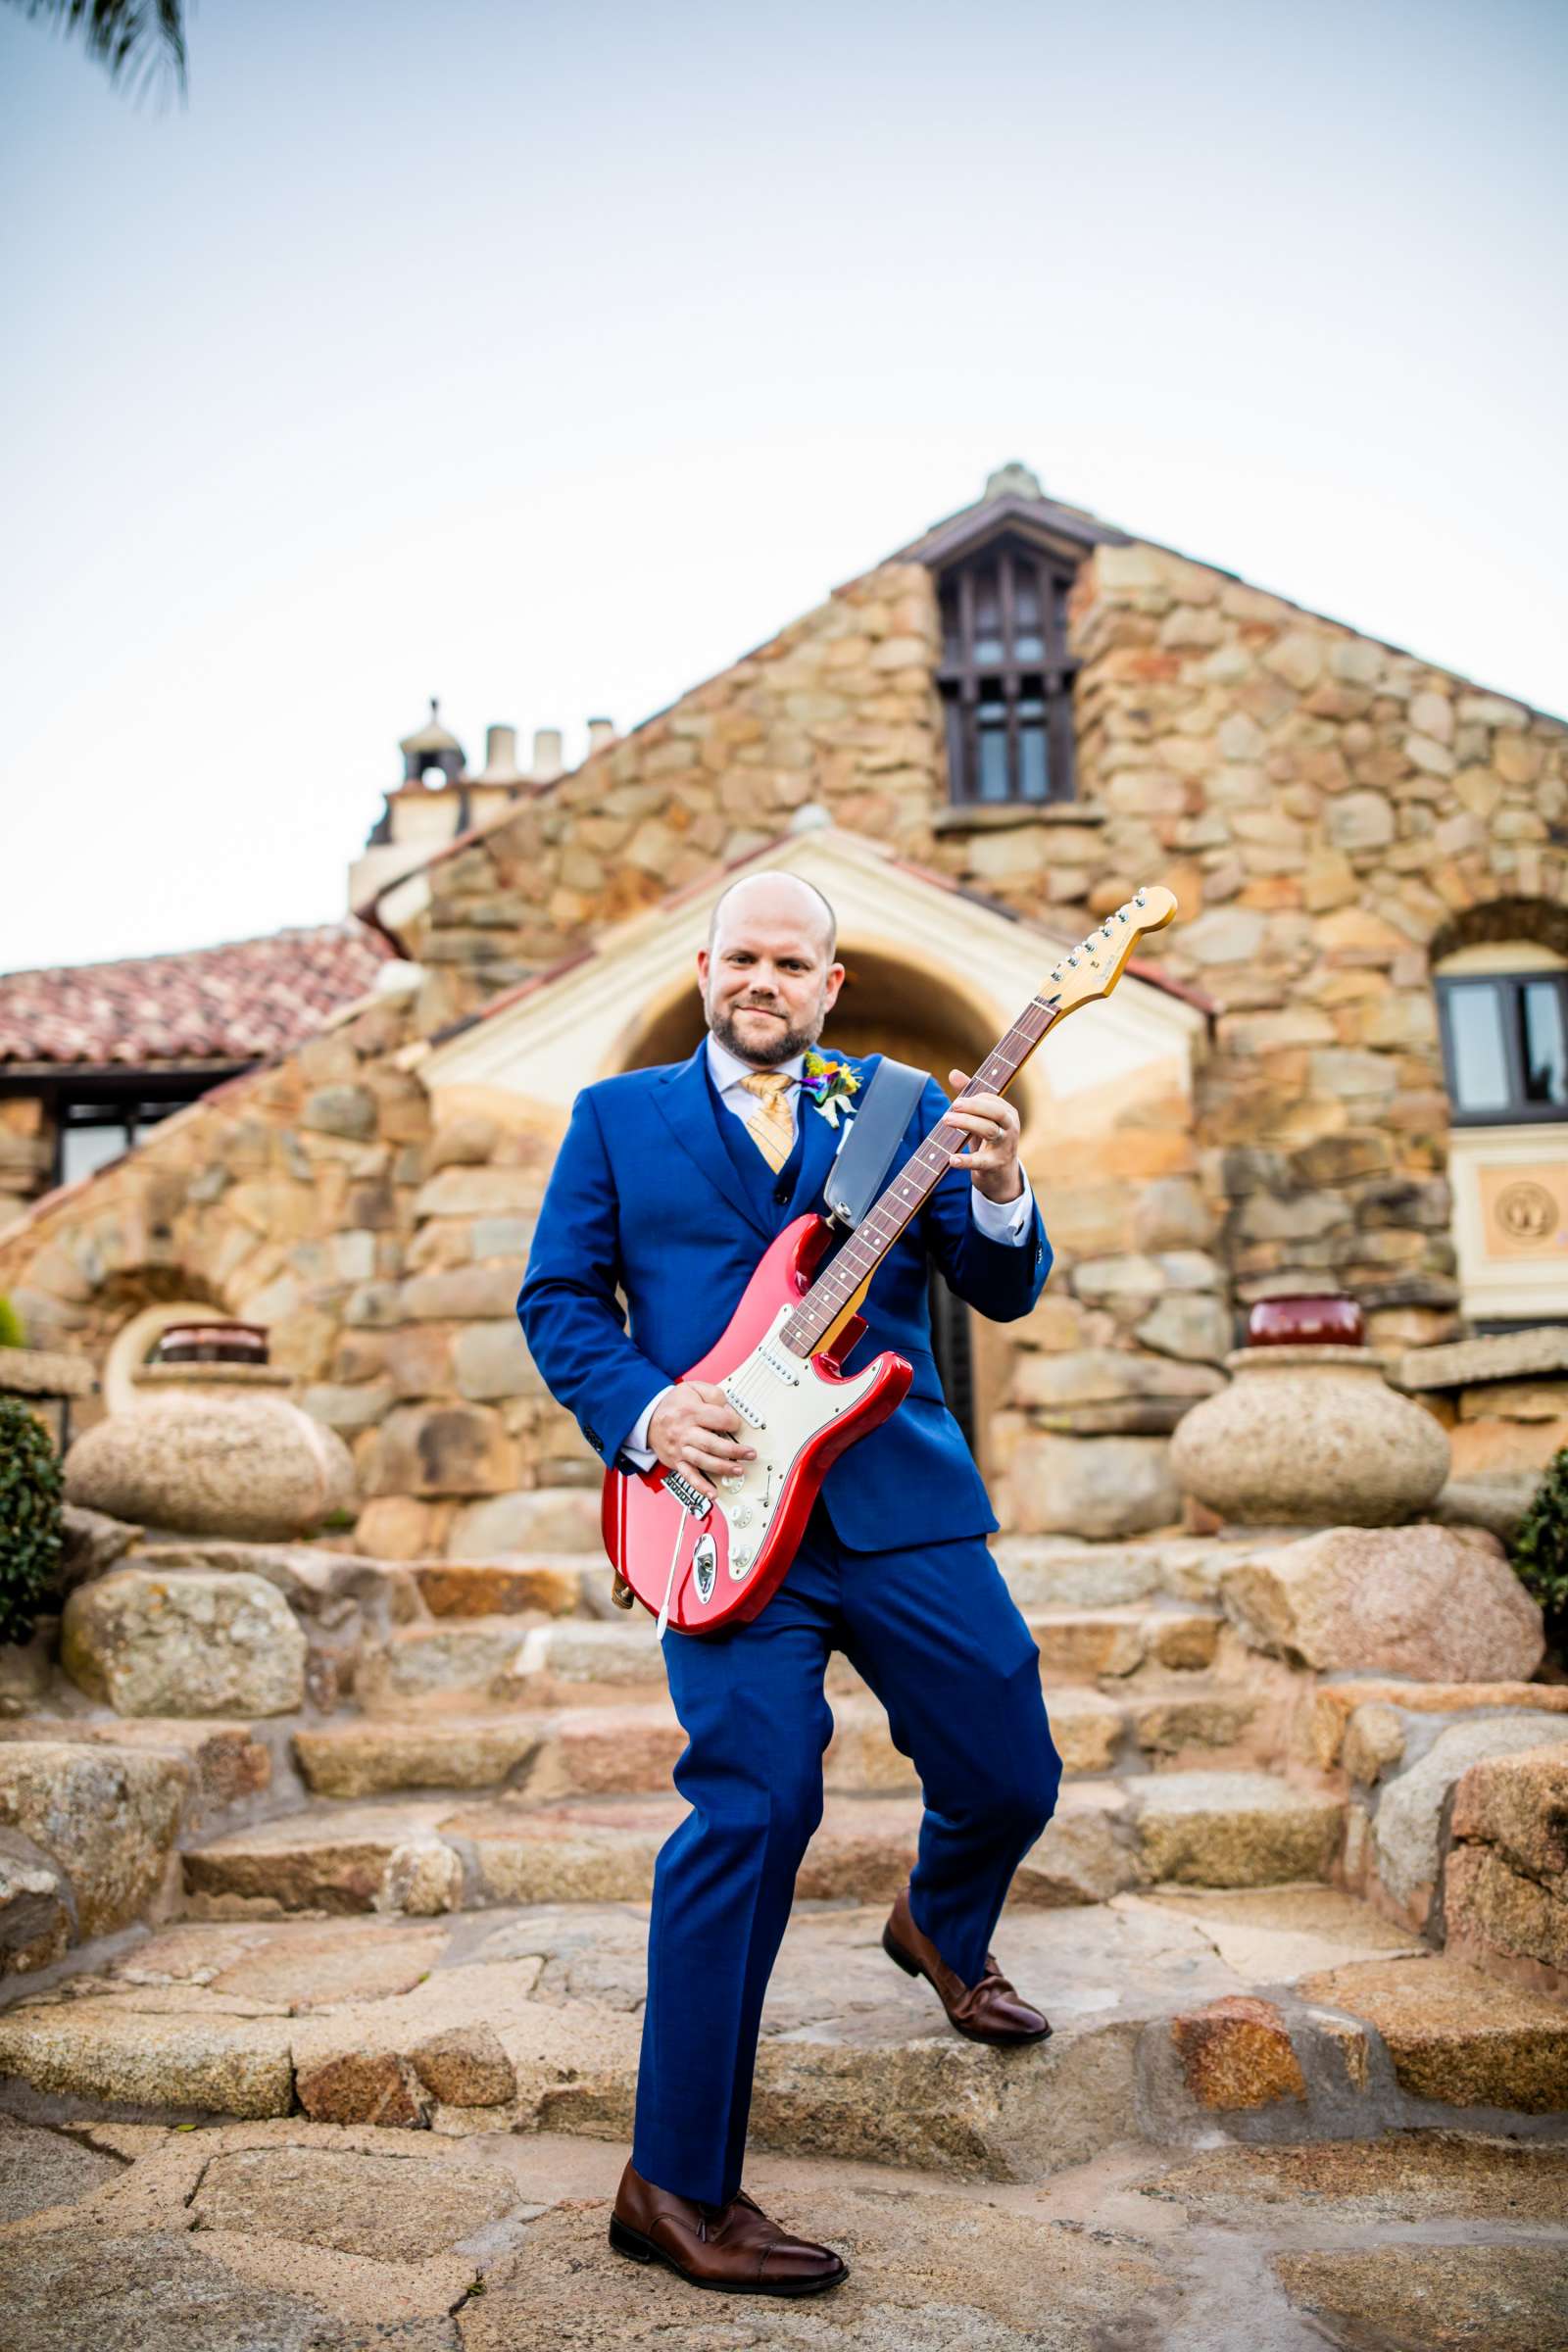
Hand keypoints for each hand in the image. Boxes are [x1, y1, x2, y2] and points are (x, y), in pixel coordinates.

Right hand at [646, 1379, 756, 1501]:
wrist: (648, 1416)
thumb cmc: (674, 1404)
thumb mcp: (693, 1388)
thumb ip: (714, 1395)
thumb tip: (728, 1410)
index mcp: (691, 1412)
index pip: (719, 1419)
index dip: (733, 1421)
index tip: (737, 1424)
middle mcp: (684, 1431)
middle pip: (712, 1444)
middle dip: (734, 1451)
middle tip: (749, 1454)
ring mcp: (680, 1448)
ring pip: (703, 1461)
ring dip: (722, 1467)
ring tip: (738, 1470)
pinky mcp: (676, 1461)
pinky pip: (689, 1476)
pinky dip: (701, 1486)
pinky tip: (712, 1492)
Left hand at [945, 1067, 1023, 1203]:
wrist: (1000, 1175)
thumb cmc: (988, 1140)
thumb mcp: (981, 1118)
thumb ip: (969, 1096)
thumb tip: (953, 1073)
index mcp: (1008, 1113)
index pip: (992, 1100)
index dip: (975, 1099)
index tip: (957, 1101)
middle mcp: (1010, 1127)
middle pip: (995, 1112)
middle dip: (974, 1106)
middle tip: (953, 1105)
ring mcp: (1005, 1147)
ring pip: (989, 1131)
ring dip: (966, 1124)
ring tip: (945, 1121)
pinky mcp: (995, 1165)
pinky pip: (981, 1161)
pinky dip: (966, 1160)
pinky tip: (952, 1159)